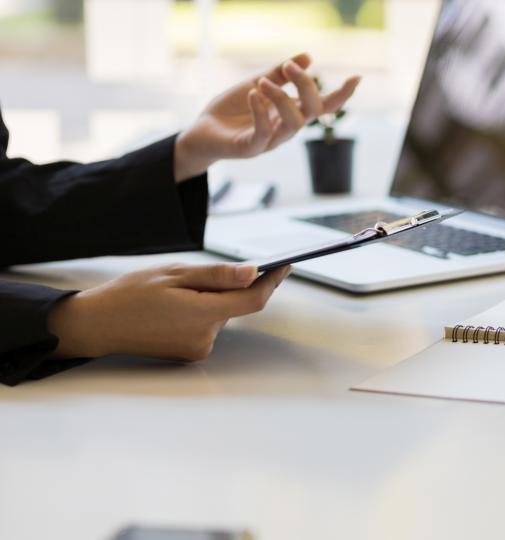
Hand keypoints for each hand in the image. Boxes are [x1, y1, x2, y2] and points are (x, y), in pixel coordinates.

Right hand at [47, 262, 291, 361]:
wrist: (99, 324)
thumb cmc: (131, 294)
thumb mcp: (175, 274)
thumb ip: (218, 275)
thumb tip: (253, 272)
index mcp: (202, 313)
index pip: (253, 299)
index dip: (272, 281)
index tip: (284, 264)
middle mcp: (206, 336)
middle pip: (236, 306)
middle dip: (227, 287)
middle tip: (197, 275)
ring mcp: (199, 348)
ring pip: (221, 315)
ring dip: (211, 300)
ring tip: (176, 294)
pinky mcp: (192, 353)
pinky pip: (208, 327)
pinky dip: (201, 313)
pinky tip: (174, 309)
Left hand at [174, 52, 360, 181]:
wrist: (202, 132)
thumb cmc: (231, 110)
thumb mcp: (256, 84)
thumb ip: (279, 73)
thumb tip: (307, 57)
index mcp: (291, 113)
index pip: (323, 106)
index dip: (342, 95)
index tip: (357, 77)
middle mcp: (286, 128)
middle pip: (313, 111)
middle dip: (306, 86)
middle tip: (290, 66)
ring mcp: (271, 141)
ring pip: (294, 123)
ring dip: (282, 98)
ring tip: (263, 82)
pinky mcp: (251, 149)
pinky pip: (264, 134)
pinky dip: (261, 112)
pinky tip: (254, 94)